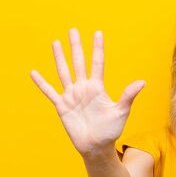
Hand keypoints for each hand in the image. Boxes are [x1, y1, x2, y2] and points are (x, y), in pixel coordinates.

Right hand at [30, 28, 145, 155]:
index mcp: (98, 87)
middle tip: (73, 30)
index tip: (98, 33)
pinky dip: (41, 83)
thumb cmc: (111, 130)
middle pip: (79, 62)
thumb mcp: (121, 112)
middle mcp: (84, 88)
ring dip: (59, 58)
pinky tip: (33, 73)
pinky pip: (49, 92)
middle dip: (76, 47)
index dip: (97, 48)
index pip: (97, 63)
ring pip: (64, 72)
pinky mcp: (62, 106)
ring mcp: (72, 96)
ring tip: (56, 43)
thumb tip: (142, 82)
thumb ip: (128, 96)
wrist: (96, 146)